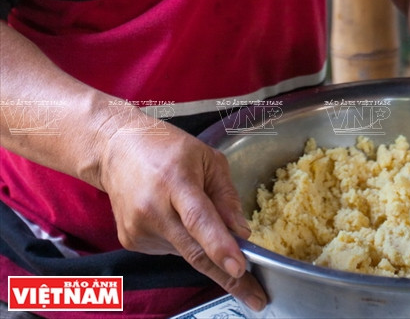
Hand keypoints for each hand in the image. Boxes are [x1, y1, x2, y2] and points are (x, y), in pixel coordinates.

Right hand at [98, 117, 265, 311]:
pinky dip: (182, 240)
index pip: (199, 219)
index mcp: (175, 181)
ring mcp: (138, 228)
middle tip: (256, 297)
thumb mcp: (207, 158)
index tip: (239, 267)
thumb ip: (226, 195)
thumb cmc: (167, 148)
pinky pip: (170, 250)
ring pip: (185, 251)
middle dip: (227, 277)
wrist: (117, 149)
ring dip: (201, 245)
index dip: (220, 245)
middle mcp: (152, 208)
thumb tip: (241, 232)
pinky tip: (173, 215)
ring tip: (189, 208)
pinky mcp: (131, 241)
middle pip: (193, 250)